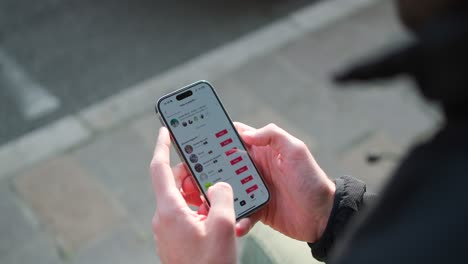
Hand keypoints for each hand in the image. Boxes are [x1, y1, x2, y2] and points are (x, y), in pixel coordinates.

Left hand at [150, 127, 235, 263]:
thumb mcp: (223, 227)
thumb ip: (223, 197)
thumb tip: (220, 186)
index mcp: (169, 210)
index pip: (159, 168)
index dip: (162, 146)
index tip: (166, 130)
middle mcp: (164, 217)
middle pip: (175, 183)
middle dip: (193, 173)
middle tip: (213, 171)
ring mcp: (168, 229)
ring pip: (182, 199)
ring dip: (200, 193)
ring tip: (220, 197)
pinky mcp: (174, 238)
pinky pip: (185, 213)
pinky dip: (199, 207)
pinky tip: (215, 215)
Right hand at [177, 123, 334, 242]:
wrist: (323, 215)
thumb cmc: (312, 180)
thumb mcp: (296, 150)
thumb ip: (273, 135)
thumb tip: (247, 134)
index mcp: (262, 151)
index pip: (233, 138)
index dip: (213, 137)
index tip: (195, 140)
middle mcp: (254, 168)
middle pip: (222, 165)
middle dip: (204, 170)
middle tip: (188, 176)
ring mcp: (254, 189)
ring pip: (226, 189)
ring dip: (213, 195)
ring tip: (201, 201)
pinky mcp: (256, 209)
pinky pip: (240, 212)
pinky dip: (235, 217)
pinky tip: (235, 222)